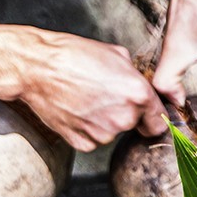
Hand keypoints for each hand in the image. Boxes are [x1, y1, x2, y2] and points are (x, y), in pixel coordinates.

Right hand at [0, 16, 168, 152]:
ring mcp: (102, 133)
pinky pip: (92, 139)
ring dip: (103, 121)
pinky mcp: (82, 142)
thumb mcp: (114, 53)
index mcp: (137, 94)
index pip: (159, 121)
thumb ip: (133, 75)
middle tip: (103, 96)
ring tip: (85, 98)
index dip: (152, 116)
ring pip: (111, 133)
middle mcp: (124, 117)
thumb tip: (138, 83)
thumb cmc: (72, 55)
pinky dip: (85, 128)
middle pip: (135, 126)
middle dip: (125, 114)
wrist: (37, 68)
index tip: (146, 115)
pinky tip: (74, 109)